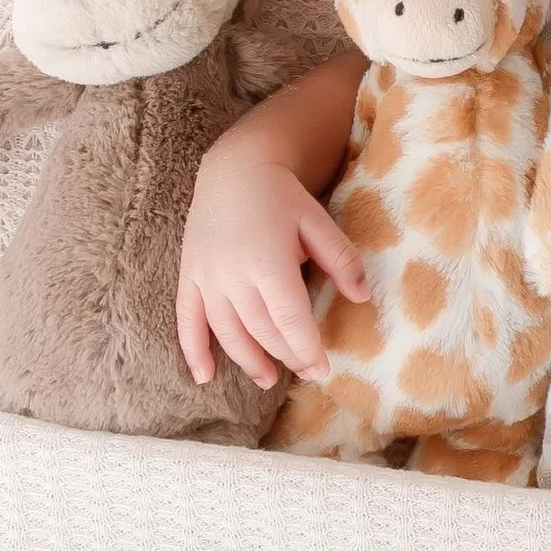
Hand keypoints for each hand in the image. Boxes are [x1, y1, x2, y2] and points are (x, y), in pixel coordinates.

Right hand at [176, 154, 369, 388]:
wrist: (234, 170)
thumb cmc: (282, 197)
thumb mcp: (318, 222)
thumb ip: (341, 259)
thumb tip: (362, 297)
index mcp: (268, 262)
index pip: (289, 319)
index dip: (306, 349)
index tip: (321, 370)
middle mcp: (233, 275)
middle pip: (261, 330)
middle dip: (286, 356)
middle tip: (306, 373)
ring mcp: (207, 278)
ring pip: (227, 332)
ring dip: (248, 360)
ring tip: (267, 380)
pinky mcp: (189, 277)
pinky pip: (187, 321)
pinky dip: (194, 351)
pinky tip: (204, 376)